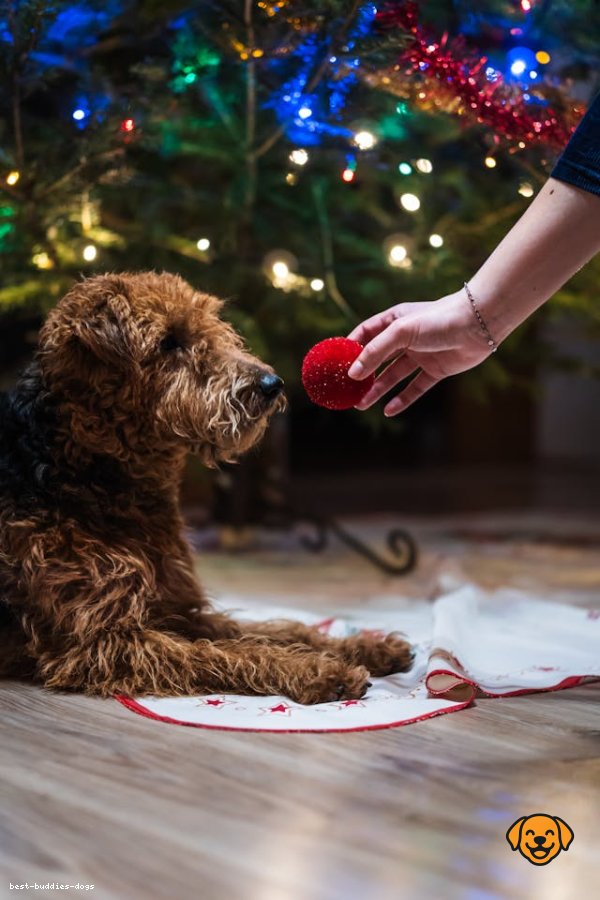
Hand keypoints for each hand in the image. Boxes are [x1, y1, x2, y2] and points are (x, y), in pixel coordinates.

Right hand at [347, 290, 491, 415]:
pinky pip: (415, 387)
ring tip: (361, 404)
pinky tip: (388, 410)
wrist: (478, 324)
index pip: (365, 333)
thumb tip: (354, 373)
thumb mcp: (401, 332)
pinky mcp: (436, 369)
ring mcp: (421, 354)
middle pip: (378, 358)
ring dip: (377, 389)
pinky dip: (402, 399)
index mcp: (395, 320)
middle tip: (347, 390)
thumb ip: (376, 352)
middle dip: (362, 374)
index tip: (335, 363)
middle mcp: (406, 337)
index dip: (351, 347)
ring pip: (393, 375)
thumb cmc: (439, 319)